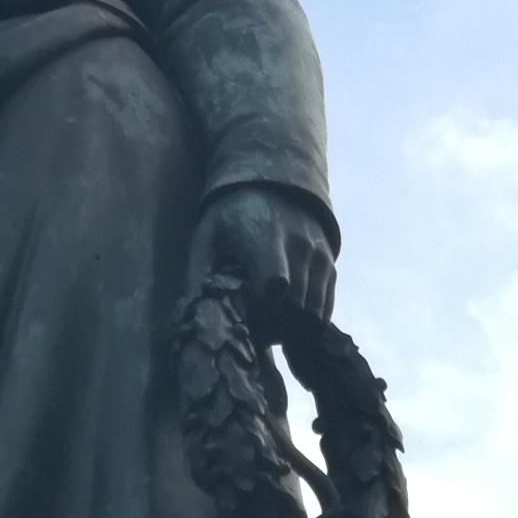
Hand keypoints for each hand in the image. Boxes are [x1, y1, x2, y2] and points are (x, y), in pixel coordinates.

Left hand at [197, 185, 336, 324]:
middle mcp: (299, 246)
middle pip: (296, 307)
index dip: (260, 312)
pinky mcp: (329, 266)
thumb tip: (187, 316)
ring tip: (269, 328)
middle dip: (274, 329)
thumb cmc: (231, 216)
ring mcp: (319, 257)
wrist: (274, 185)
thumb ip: (198, 276)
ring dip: (292, 332)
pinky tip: (286, 323)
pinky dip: (307, 324)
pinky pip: (325, 309)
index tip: (243, 320)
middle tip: (254, 332)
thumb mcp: (207, 238)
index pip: (275, 284)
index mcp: (266, 237)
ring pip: (314, 314)